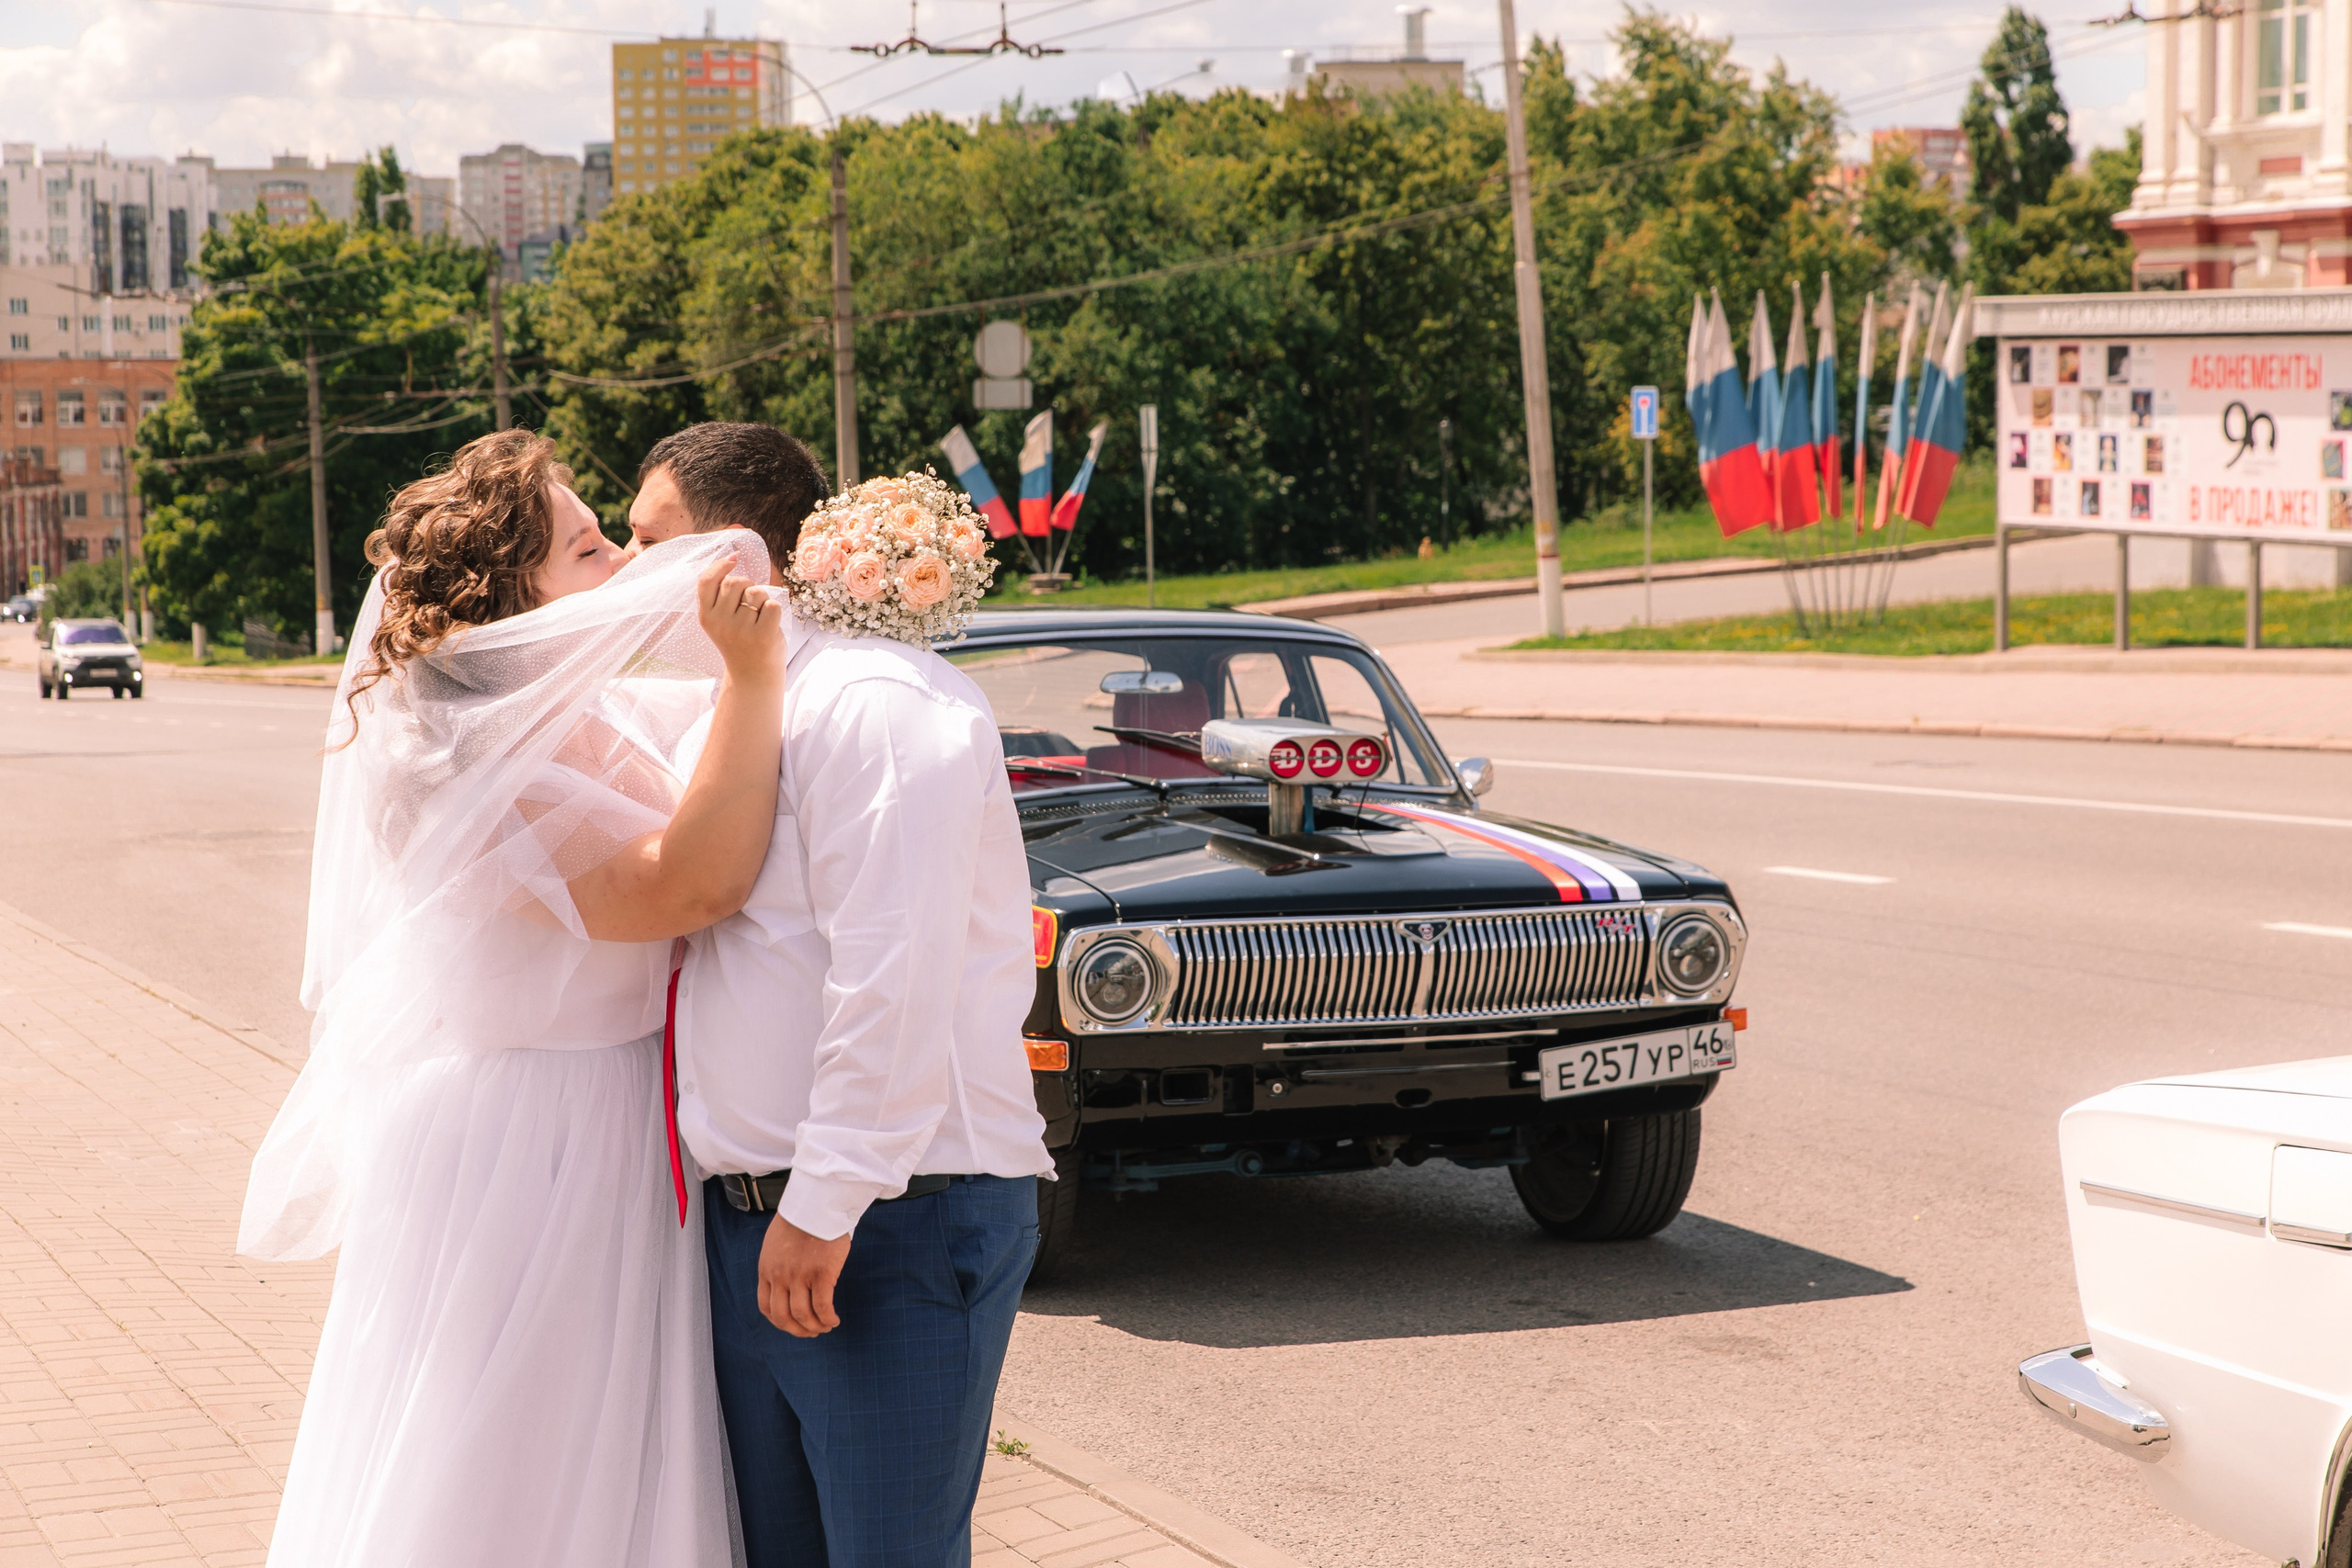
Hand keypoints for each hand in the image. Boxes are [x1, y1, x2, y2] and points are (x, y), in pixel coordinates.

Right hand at [696, 555, 784, 685]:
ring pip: (756, 592)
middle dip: (747, 585)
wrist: (752, 676)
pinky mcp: (762, 636)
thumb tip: (733, 555)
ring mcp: (740, 630)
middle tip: (750, 603)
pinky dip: (774, 610)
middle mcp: (720, 623)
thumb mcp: (721, 619)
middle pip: (735, 582)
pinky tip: (769, 625)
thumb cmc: (739, 640)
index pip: (706, 582)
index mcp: (706, 617)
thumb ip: (721, 593)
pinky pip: (773, 605)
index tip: (734, 559)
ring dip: (762, 599)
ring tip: (758, 618)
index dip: (720, 565)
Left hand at [756, 1214, 852, 1336]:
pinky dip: (828, 1318)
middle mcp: (780, 1276)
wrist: (818, 1202)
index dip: (780, 1322)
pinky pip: (823, 1307)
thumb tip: (787, 1281)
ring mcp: (800, 1276)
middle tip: (811, 1332)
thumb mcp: (776, 1242)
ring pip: (803, 1315)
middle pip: (783, 1317)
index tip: (793, 1325)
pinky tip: (834, 1320)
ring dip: (815, 1327)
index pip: (766, 1307)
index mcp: (767, 1269)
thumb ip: (778, 1263)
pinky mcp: (822, 1274)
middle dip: (797, 1330)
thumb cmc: (802, 1218)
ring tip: (826, 1326)